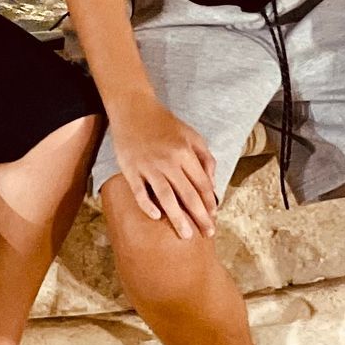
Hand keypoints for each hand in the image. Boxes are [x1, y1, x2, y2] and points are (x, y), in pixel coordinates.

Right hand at [109, 99, 217, 239]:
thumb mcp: (191, 135)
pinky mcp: (130, 169)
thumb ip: (205, 157)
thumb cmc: (165, 124)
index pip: (201, 184)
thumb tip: (212, 183)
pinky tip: (156, 217)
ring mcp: (148, 166)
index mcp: (185, 152)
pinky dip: (148, 205)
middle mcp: (168, 160)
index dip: (209, 203)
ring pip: (166, 197)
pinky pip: (139, 191)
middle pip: (187, 194)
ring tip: (186, 234)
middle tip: (207, 234)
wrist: (134, 109)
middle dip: (199, 217)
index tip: (213, 217)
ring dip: (178, 218)